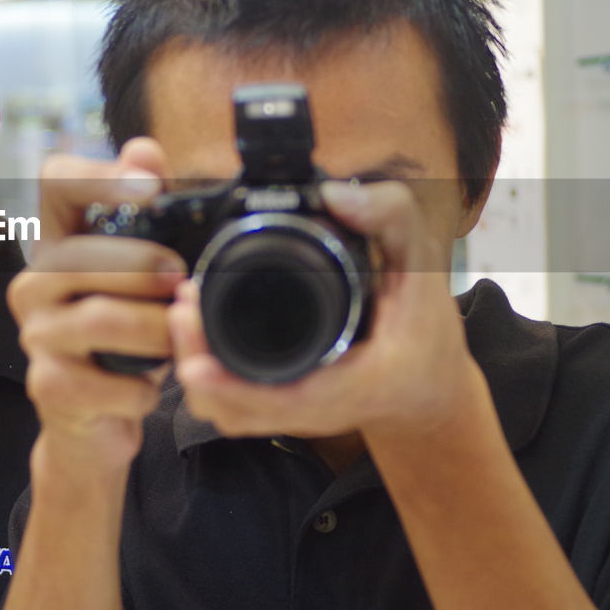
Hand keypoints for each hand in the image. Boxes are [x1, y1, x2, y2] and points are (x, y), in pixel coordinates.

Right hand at [8, 138, 182, 470]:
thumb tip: (145, 149)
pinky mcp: (46, 385)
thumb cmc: (122, 334)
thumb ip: (145, 212)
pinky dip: (141, 387)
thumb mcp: (137, 271)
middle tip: (182, 282)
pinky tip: (151, 386)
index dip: (100, 175)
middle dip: (143, 267)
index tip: (151, 188)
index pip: (57, 180)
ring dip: (154, 330)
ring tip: (179, 336)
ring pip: (99, 319)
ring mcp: (36, 334)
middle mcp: (34, 281)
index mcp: (59, 239)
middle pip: (81, 254)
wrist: (94, 415)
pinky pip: (105, 382)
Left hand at [169, 180, 482, 442]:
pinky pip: (235, 412)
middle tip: (181, 311)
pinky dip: (208, 387)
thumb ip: (387, 217)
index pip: (293, 399)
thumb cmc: (426, 327)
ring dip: (199, 375)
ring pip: (230, 415)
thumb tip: (333, 193)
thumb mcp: (422, 262)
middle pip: (242, 411)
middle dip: (200, 366)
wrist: (428, 386)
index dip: (239, 389)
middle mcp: (325, 408)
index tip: (196, 366)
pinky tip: (194, 344)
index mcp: (364, 382)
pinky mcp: (284, 414)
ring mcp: (299, 416)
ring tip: (182, 319)